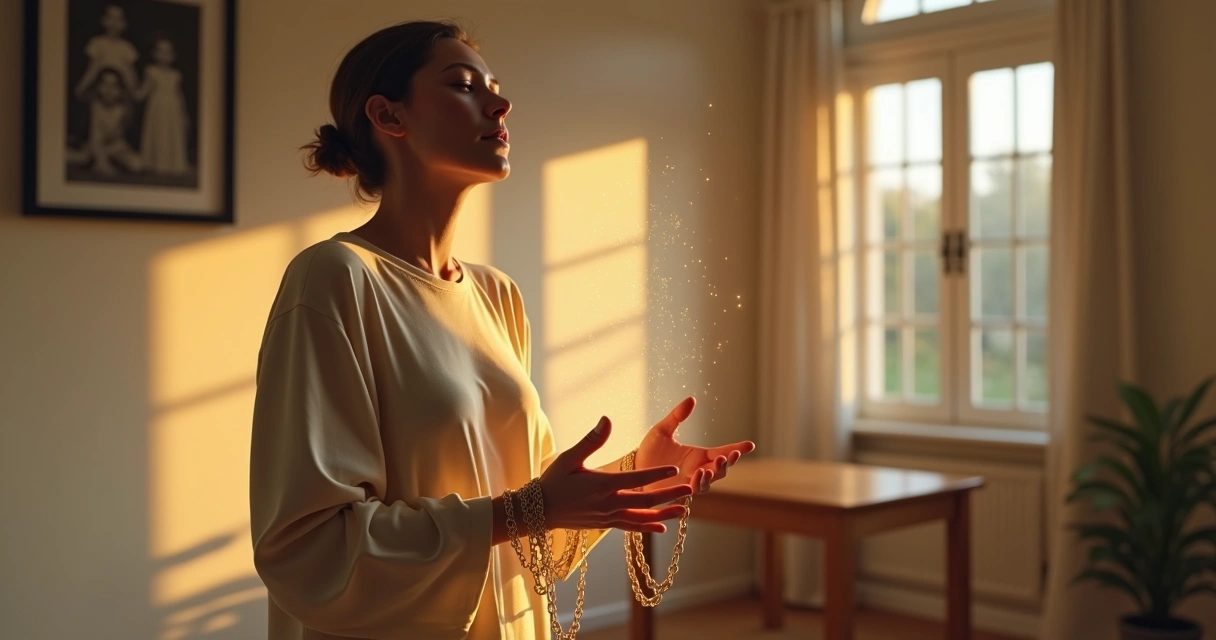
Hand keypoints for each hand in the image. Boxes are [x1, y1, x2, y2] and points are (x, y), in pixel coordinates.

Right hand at [539, 416, 694, 533]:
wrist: (538, 511)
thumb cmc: (553, 481)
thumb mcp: (570, 457)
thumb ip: (591, 440)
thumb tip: (606, 420)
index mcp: (602, 484)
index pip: (635, 479)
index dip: (657, 473)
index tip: (675, 469)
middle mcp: (608, 503)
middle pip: (645, 500)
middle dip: (669, 495)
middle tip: (690, 490)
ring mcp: (607, 517)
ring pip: (642, 517)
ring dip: (664, 514)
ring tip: (684, 511)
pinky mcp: (605, 525)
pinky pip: (630, 527)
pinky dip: (646, 527)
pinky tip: (662, 528)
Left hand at [635, 396, 755, 493]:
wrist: (631, 468)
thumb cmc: (648, 450)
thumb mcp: (662, 430)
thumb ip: (677, 416)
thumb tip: (692, 399)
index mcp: (698, 455)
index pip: (722, 451)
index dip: (736, 449)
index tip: (750, 445)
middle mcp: (697, 469)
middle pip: (721, 469)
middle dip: (728, 463)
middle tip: (730, 455)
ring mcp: (689, 482)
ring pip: (710, 482)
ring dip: (714, 474)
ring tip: (711, 466)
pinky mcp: (679, 492)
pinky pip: (694, 490)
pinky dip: (699, 484)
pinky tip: (698, 475)